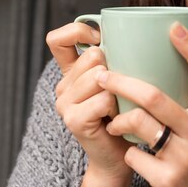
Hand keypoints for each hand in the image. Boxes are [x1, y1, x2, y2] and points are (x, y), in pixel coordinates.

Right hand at [47, 23, 133, 185]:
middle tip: (117, 91)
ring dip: (118, 90)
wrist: (119, 156)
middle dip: (113, 69)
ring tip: (119, 106)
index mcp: (70, 72)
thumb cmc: (125, 114)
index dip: (78, 32)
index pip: (57, 39)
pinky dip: (117, 107)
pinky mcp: (73, 119)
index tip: (100, 40)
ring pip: (98, 76)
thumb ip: (114, 57)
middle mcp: (62, 85)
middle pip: (90, 56)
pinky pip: (103, 99)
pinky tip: (118, 117)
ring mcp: (64, 103)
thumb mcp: (118, 80)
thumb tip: (130, 33)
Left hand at [95, 23, 187, 186]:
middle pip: (155, 96)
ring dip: (119, 119)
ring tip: (112, 121)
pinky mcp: (169, 180)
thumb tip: (161, 69)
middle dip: (121, 82)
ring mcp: (185, 157)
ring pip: (139, 122)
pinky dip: (129, 153)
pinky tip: (133, 155)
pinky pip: (135, 154)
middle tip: (102, 76)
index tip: (173, 27)